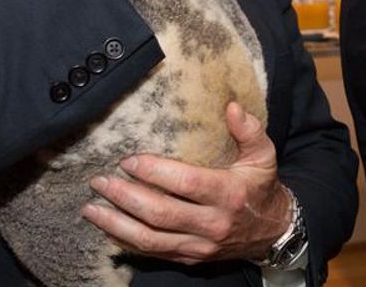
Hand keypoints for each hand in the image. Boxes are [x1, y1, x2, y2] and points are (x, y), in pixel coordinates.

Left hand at [80, 102, 291, 264]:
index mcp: (228, 194)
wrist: (273, 232)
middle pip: (160, 214)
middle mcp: (212, 224)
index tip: (129, 161)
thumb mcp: (264, 155)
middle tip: (101, 181)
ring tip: (92, 208)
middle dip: (125, 198)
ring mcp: (200, 245)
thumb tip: (232, 106)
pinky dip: (127, 242)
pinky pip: (154, 253)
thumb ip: (249, 130)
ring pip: (151, 239)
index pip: (185, 184)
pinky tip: (108, 229)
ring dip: (116, 224)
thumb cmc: (261, 188)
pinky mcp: (190, 258)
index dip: (154, 173)